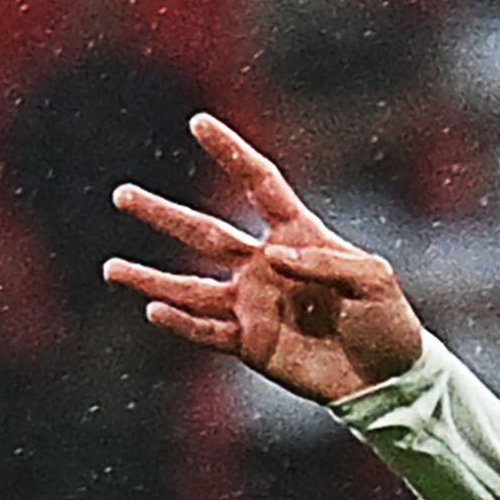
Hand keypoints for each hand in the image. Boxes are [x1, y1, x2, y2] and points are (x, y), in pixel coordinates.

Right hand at [103, 113, 423, 404]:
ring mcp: (252, 304)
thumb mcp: (374, 279)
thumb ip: (326, 262)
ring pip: (189, 287)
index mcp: (299, 237)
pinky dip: (180, 323)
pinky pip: (206, 330)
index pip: (260, 185)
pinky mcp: (249, 342)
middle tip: (122, 194)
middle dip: (162, 215)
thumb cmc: (388, 320)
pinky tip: (154, 310)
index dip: (232, 154)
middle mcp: (264, 266)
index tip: (200, 123)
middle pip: (204, 233)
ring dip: (150, 279)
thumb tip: (270, 255)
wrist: (388, 376)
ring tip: (111, 268)